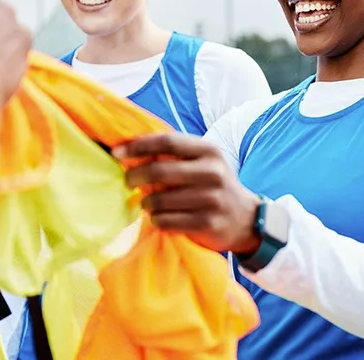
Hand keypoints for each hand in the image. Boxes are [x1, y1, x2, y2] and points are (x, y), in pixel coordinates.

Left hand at [113, 133, 261, 253]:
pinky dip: (156, 219)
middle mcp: (212, 172)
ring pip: (160, 199)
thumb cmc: (213, 185)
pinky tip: (159, 217)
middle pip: (159, 170)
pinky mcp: (207, 223)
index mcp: (209, 151)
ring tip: (147, 202)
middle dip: (135, 176)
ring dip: (146, 202)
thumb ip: (174, 154)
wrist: (246, 219)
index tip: (117, 153)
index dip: (138, 146)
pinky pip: (166, 221)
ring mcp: (211, 199)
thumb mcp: (202, 162)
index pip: (167, 141)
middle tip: (128, 181)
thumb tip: (129, 150)